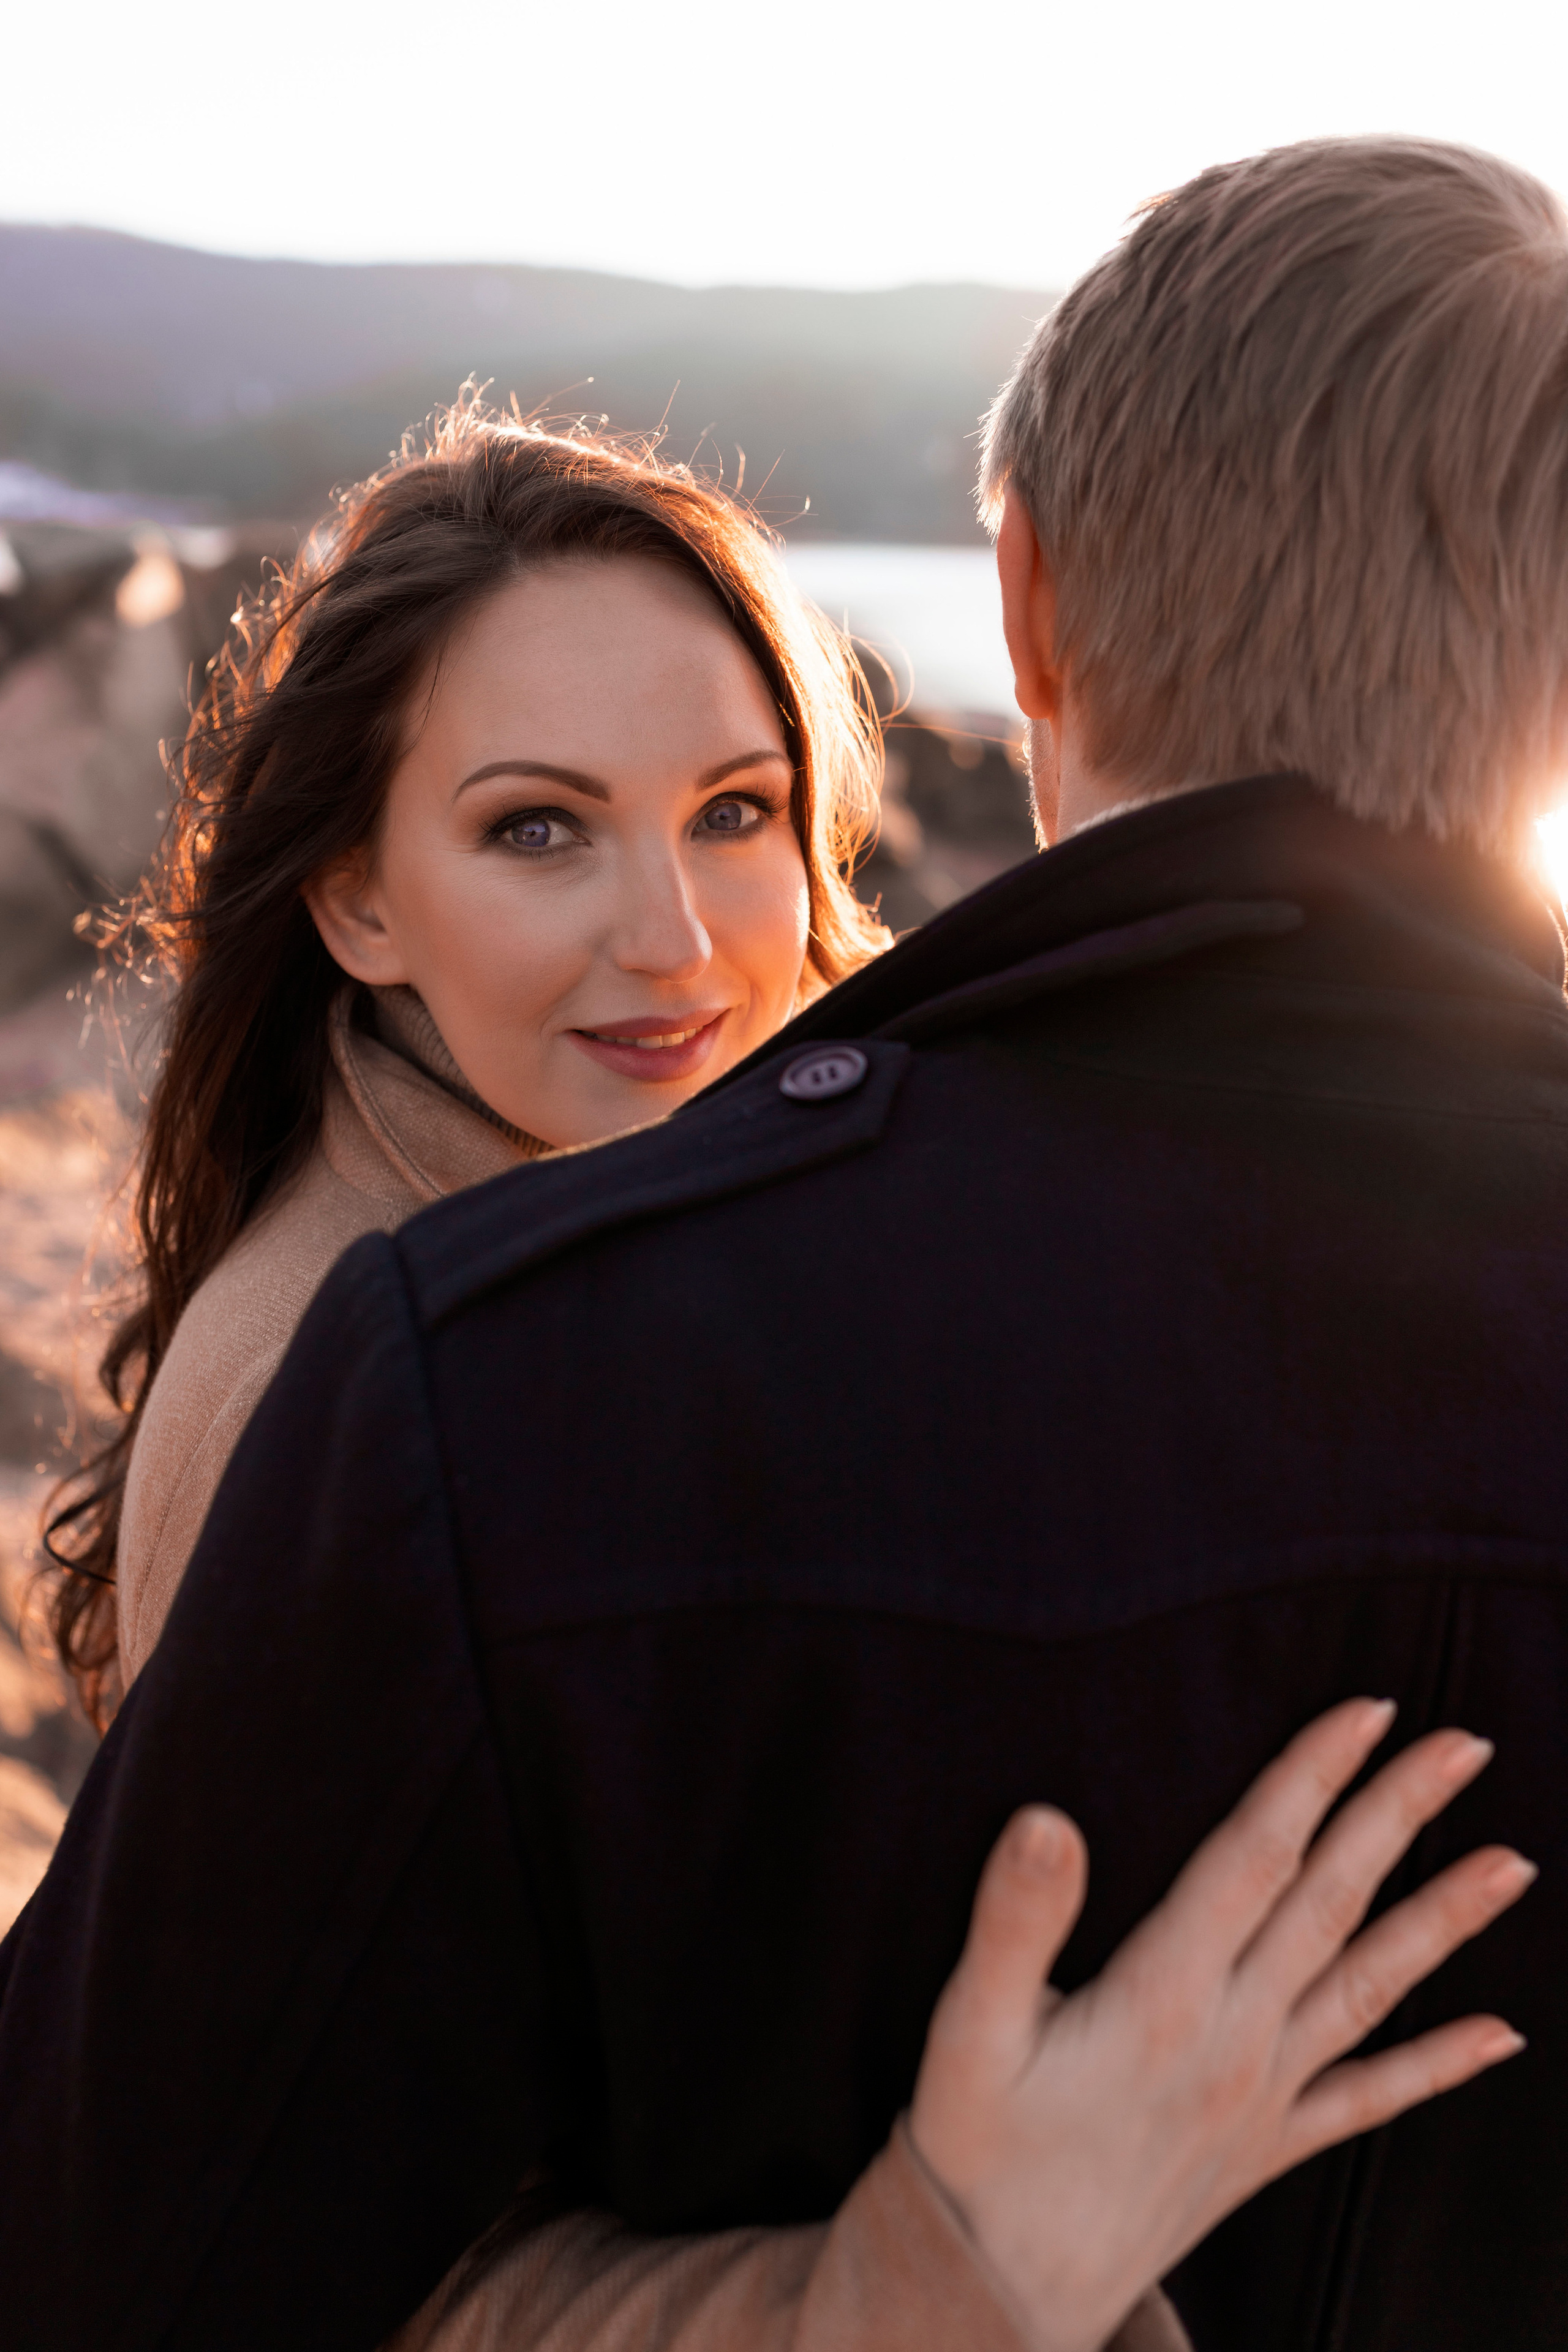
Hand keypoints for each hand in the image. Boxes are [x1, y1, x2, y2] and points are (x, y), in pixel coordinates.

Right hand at [909, 1699, 1534, 2351]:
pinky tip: (1501, 2037)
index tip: (1368, 1708)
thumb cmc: (980, 2152)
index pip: (1257, 1856)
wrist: (1003, 2291)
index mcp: (1165, 1996)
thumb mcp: (969, 2031)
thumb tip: (1048, 1818)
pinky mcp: (1269, 2146)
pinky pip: (1370, 2099)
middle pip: (1332, 1902)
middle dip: (1399, 1815)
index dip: (1311, 1775)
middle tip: (1466, 1744)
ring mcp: (1264, 2097)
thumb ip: (1014, 1922)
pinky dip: (1440, 2066)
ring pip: (1372, 1988)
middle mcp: (1235, 2040)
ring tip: (1515, 1863)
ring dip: (1446, 1919)